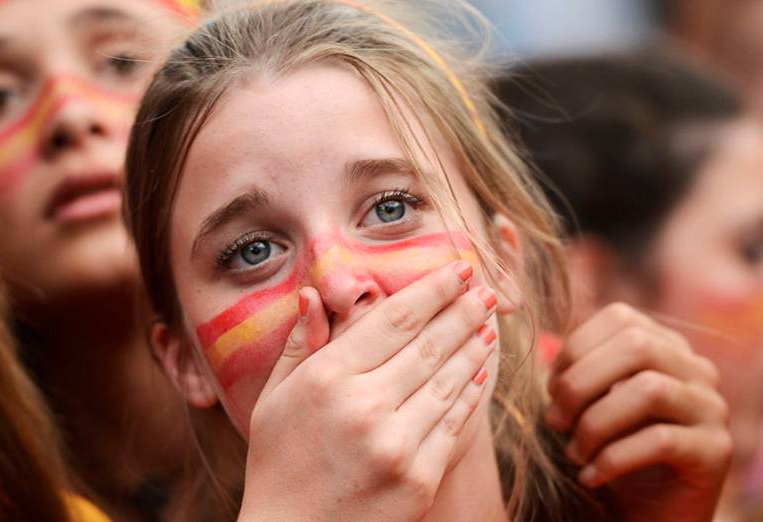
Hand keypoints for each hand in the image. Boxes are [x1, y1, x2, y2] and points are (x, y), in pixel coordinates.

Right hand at [238, 261, 497, 521]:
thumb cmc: (279, 464)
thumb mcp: (273, 400)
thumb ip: (298, 344)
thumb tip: (313, 294)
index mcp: (326, 379)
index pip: (394, 319)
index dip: (434, 289)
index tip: (460, 268)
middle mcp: (364, 405)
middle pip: (429, 344)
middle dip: (464, 310)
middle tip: (487, 289)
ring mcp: (396, 444)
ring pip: (449, 380)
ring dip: (474, 347)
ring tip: (488, 324)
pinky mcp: (419, 478)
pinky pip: (454, 424)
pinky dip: (470, 394)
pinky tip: (479, 374)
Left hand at [547, 303, 732, 521]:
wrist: (650, 516)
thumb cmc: (614, 454)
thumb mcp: (592, 405)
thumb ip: (581, 372)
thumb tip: (544, 351)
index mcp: (666, 348)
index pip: (620, 318)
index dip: (576, 348)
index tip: (551, 389)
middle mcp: (697, 370)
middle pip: (637, 345)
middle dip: (582, 382)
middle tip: (556, 422)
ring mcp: (712, 409)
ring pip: (650, 390)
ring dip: (596, 423)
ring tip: (573, 453)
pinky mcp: (716, 451)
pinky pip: (661, 440)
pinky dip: (614, 458)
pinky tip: (591, 476)